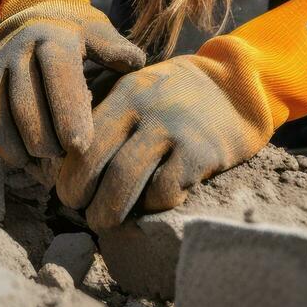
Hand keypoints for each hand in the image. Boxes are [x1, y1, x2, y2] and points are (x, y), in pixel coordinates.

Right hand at [0, 0, 145, 167]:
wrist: (31, 12)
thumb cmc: (75, 31)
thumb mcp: (99, 31)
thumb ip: (117, 50)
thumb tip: (136, 66)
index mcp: (53, 35)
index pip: (58, 76)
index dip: (68, 113)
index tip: (81, 146)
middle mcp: (19, 48)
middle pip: (27, 101)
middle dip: (47, 138)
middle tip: (67, 162)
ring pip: (4, 113)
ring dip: (26, 144)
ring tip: (49, 164)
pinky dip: (4, 143)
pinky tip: (24, 160)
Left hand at [56, 54, 270, 228]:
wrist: (239, 85)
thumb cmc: (178, 94)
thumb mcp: (140, 87)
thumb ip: (110, 113)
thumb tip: (70, 160)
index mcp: (125, 92)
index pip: (81, 135)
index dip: (67, 170)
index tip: (68, 190)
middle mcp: (145, 108)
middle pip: (95, 161)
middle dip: (80, 195)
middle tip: (81, 212)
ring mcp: (174, 129)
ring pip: (124, 180)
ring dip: (109, 210)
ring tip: (106, 222)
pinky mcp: (201, 152)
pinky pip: (165, 189)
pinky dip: (153, 204)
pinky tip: (155, 203)